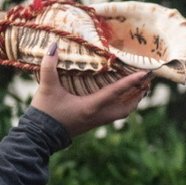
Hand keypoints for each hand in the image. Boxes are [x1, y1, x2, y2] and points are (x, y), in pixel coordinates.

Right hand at [32, 46, 150, 136]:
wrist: (39, 137)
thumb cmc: (45, 112)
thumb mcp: (47, 89)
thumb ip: (49, 67)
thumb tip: (53, 47)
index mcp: (91, 107)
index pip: (116, 92)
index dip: (131, 82)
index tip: (145, 73)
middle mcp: (98, 116)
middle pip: (127, 106)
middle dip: (138, 93)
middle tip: (147, 80)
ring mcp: (97, 121)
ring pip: (123, 112)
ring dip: (133, 100)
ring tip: (139, 87)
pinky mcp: (93, 124)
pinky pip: (115, 114)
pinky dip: (123, 104)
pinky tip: (122, 96)